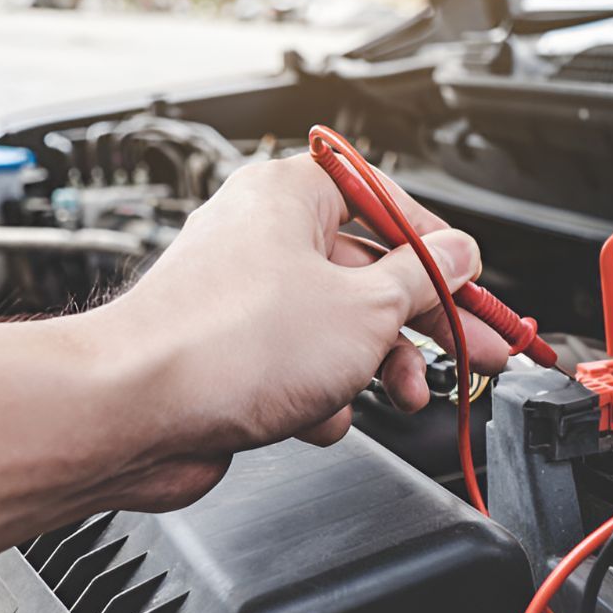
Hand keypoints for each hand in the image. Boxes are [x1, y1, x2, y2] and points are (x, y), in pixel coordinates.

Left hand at [93, 153, 509, 507]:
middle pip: (373, 273)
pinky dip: (321, 397)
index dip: (439, 248)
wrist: (133, 412)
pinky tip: (316, 414)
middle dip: (427, 323)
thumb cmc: (228, 343)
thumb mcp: (367, 307)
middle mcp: (264, 238)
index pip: (387, 203)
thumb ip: (424, 279)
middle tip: (478, 350)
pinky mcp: (233, 354)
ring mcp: (246, 299)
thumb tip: (458, 257)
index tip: (473, 283)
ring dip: (380, 369)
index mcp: (291, 197)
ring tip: (405, 395)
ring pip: (343, 329)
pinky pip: (303, 369)